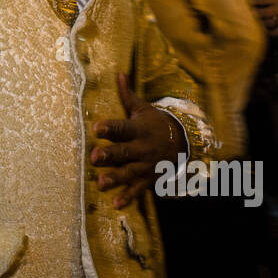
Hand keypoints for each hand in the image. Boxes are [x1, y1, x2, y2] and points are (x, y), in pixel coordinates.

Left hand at [91, 74, 185, 208]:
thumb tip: (118, 73)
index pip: (122, 127)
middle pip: (124, 151)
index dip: (109, 127)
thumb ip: (127, 95)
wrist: (184, 142)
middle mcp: (142, 147)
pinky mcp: (149, 178)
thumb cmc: (156, 123)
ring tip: (100, 184)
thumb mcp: (144, 108)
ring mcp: (146, 165)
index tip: (96, 128)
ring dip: (115, 178)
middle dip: (110, 155)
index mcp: (139, 129)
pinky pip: (138, 189)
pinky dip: (128, 197)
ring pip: (129, 172)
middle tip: (93, 157)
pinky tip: (116, 204)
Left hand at [249, 0, 277, 36]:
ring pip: (267, 23)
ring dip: (261, 22)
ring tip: (256, 20)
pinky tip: (265, 29)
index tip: (248, 1)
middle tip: (251, 12)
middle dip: (255, 12)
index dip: (253, 1)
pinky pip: (276, 32)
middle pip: (263, 13)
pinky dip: (269, 32)